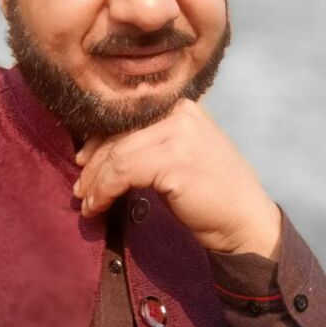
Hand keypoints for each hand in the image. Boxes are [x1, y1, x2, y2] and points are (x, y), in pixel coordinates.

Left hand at [73, 99, 281, 259]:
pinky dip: (104, 191)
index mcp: (181, 106)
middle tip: (80, 188)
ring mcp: (179, 133)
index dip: (99, 140)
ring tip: (87, 203)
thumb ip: (150, 142)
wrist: (245, 220)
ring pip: (117, 154)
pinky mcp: (174, 159)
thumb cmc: (209, 192)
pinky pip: (122, 172)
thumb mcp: (180, 153)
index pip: (127, 116)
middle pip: (118, 133)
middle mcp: (180, 112)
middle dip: (93, 164)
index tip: (83, 162)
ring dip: (95, 182)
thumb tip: (100, 149)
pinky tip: (98, 206)